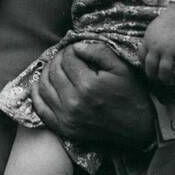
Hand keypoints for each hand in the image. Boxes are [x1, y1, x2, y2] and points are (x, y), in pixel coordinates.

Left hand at [31, 41, 155, 149]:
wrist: (138, 128)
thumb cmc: (131, 94)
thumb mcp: (121, 68)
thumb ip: (98, 51)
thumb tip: (76, 46)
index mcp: (88, 86)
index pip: (68, 59)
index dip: (70, 50)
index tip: (76, 49)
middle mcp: (74, 102)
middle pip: (54, 71)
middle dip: (58, 59)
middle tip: (66, 56)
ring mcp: (67, 117)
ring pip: (44, 87)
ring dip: (45, 72)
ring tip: (55, 67)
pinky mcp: (64, 128)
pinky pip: (41, 109)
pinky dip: (36, 95)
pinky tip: (39, 84)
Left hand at [140, 3, 174, 85]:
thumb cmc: (168, 20)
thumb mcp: (152, 29)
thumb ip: (148, 40)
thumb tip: (146, 52)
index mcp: (148, 41)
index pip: (141, 58)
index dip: (144, 66)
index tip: (148, 68)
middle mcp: (157, 48)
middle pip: (150, 67)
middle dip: (152, 75)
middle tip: (156, 79)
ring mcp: (170, 50)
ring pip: (164, 71)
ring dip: (164, 78)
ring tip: (167, 79)